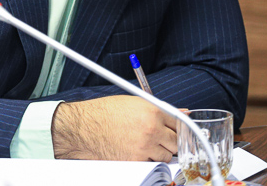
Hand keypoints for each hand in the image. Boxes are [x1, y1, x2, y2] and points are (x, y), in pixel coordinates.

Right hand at [51, 95, 176, 161]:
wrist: (85, 127)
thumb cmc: (105, 112)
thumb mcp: (134, 102)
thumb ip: (159, 109)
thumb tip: (181, 113)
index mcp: (153, 111)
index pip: (179, 122)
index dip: (178, 127)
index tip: (177, 130)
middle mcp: (152, 129)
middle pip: (177, 142)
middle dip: (171, 141)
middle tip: (163, 138)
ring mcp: (145, 147)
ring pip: (166, 156)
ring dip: (160, 152)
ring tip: (146, 144)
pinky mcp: (137, 160)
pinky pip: (152, 163)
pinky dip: (148, 160)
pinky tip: (137, 150)